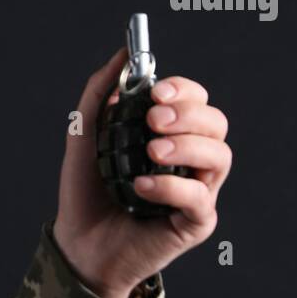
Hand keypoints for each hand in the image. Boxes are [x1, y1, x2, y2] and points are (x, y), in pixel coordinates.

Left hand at [52, 46, 231, 297]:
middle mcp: (190, 160)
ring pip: (219, 156)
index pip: (197, 101)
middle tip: (152, 122)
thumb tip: (122, 54)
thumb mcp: (85, 136)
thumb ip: (100, 94)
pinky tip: (141, 186)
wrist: (77, 243)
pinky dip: (171, 185)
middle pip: (217, 123)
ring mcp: (197, 191)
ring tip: (150, 153)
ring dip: (186, 145)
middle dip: (189, 115)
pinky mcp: (195, 222)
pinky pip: (199, 196)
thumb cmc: (86, 192)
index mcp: (170, 135)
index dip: (184, 90)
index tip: (157, 92)